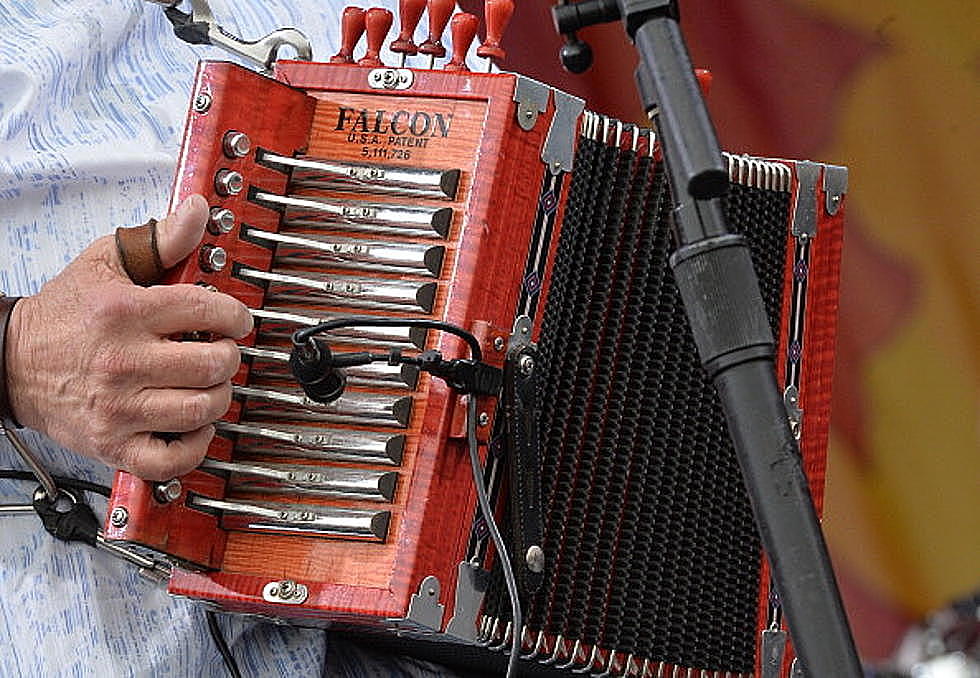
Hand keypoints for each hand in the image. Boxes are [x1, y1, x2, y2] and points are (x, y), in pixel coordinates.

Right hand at [5, 195, 252, 479]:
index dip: (235, 315)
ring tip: (207, 384)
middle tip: (220, 351)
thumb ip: (159, 240)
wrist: (8, 362)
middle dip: (228, 355)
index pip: (206, 311)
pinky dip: (194, 445)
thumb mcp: (105, 263)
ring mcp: (118, 408)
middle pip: (212, 363)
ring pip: (201, 408)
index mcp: (124, 313)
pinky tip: (192, 424)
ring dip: (218, 396)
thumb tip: (196, 211)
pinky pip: (171, 458)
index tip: (236, 320)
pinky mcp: (112, 444)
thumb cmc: (63, 316)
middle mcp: (122, 362)